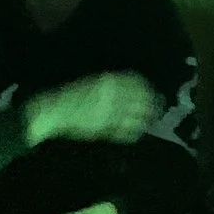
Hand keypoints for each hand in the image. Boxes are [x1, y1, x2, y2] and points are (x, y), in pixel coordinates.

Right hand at [26, 72, 157, 144]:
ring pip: (137, 117)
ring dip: (146, 120)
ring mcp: (109, 113)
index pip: (137, 83)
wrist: (55, 110)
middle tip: (158, 109)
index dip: (148, 88)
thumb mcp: (93, 82)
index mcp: (108, 81)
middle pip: (141, 100)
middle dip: (152, 105)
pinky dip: (133, 132)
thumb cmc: (73, 95)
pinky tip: (136, 132)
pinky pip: (125, 131)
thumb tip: (133, 88)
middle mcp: (112, 96)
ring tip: (150, 121)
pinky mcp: (105, 128)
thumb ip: (112, 84)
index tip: (154, 92)